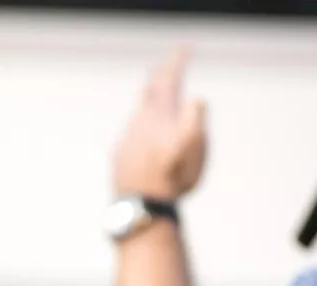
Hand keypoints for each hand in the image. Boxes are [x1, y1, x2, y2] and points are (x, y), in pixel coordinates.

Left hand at [113, 48, 207, 200]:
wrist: (141, 205)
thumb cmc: (173, 177)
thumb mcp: (194, 146)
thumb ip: (195, 117)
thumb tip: (196, 98)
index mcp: (161, 114)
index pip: (169, 78)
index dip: (178, 61)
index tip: (185, 49)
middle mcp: (141, 121)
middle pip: (150, 90)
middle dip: (161, 77)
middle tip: (167, 68)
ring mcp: (128, 137)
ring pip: (138, 110)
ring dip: (149, 100)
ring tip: (154, 93)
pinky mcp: (121, 154)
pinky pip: (131, 132)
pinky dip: (140, 126)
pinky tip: (141, 133)